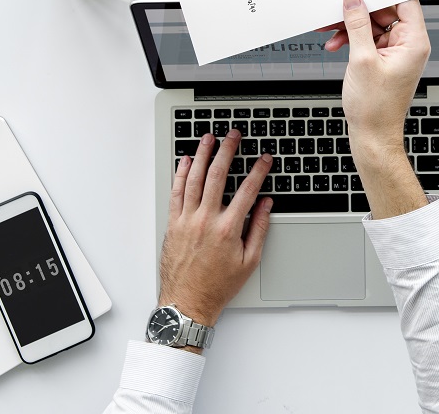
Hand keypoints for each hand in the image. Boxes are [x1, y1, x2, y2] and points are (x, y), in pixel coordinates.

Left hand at [158, 130, 272, 332]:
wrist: (187, 301)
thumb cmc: (217, 285)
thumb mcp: (249, 261)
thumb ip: (259, 229)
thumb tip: (266, 205)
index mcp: (227, 229)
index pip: (247, 190)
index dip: (258, 171)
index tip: (264, 159)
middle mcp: (205, 220)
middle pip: (217, 176)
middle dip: (227, 151)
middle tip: (234, 136)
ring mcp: (186, 220)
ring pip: (194, 179)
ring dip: (202, 155)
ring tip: (208, 138)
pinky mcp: (173, 224)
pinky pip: (176, 192)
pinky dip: (180, 174)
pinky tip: (185, 161)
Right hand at [324, 0, 429, 154]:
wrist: (372, 135)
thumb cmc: (375, 107)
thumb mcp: (362, 60)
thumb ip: (357, 25)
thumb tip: (354, 0)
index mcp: (414, 42)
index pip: (406, 1)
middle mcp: (408, 44)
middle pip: (386, 11)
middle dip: (359, 10)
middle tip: (338, 6)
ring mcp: (395, 52)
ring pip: (372, 24)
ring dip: (350, 26)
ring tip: (329, 29)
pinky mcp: (383, 59)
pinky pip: (367, 39)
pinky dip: (350, 39)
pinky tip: (334, 44)